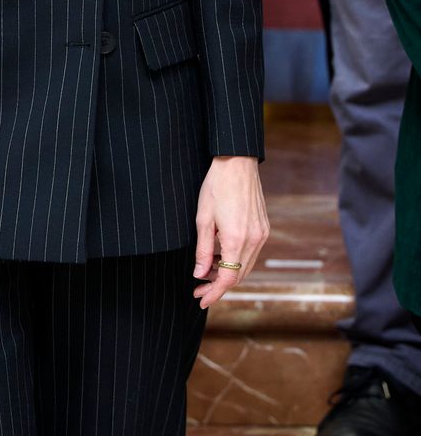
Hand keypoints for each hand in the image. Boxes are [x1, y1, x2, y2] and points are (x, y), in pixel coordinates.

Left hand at [193, 155, 268, 308]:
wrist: (237, 162)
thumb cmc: (216, 186)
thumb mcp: (203, 218)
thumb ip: (202, 249)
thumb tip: (199, 273)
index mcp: (236, 239)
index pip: (227, 278)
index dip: (213, 292)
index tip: (200, 299)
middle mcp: (254, 240)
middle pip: (238, 276)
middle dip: (218, 285)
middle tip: (198, 287)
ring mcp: (262, 234)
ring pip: (245, 266)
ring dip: (227, 272)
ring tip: (206, 270)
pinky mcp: (264, 227)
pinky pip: (251, 253)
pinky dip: (236, 260)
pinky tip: (220, 254)